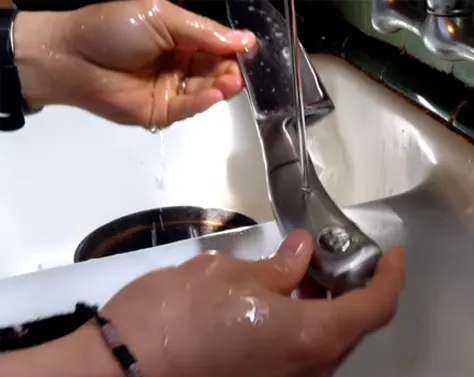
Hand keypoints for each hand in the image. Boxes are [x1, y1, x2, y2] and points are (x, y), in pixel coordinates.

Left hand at [14, 1, 255, 127]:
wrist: (73, 57)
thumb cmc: (115, 29)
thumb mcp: (162, 17)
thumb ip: (203, 31)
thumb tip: (245, 39)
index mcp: (180, 38)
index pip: (215, 46)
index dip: (233, 49)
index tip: (250, 50)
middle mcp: (180, 64)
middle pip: (214, 70)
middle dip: (229, 71)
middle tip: (240, 72)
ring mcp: (172, 90)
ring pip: (205, 91)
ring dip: (221, 87)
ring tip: (232, 82)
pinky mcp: (163, 112)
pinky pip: (188, 108)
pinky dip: (203, 102)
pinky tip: (215, 94)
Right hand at [82, 229, 404, 376]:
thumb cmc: (172, 318)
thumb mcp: (226, 274)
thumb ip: (276, 266)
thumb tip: (302, 254)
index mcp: (310, 338)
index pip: (375, 307)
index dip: (390, 277)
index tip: (390, 255)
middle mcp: (309, 376)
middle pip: (350, 329)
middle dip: (348, 290)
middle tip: (328, 258)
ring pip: (324, 348)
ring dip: (322, 312)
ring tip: (298, 278)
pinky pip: (298, 364)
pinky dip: (300, 334)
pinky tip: (274, 309)